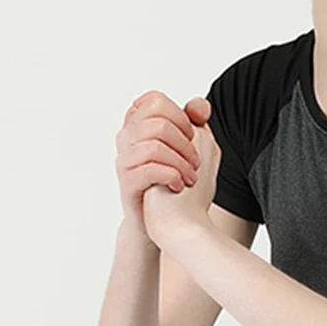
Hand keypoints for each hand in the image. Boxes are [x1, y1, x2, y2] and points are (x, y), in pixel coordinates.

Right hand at [114, 90, 211, 242]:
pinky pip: (149, 169)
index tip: (191, 137)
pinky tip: (179, 186)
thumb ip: (195, 126)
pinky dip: (171, 176)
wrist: (164, 224)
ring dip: (180, 162)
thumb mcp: (189, 151)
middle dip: (184, 143)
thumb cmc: (175, 184)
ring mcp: (125, 160)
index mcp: (139, 125)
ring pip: (154, 145)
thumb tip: (201, 106)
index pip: (156, 101)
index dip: (179, 117)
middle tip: (195, 163)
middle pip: (157, 121)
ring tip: (190, 178)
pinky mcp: (128, 182)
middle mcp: (127, 138)